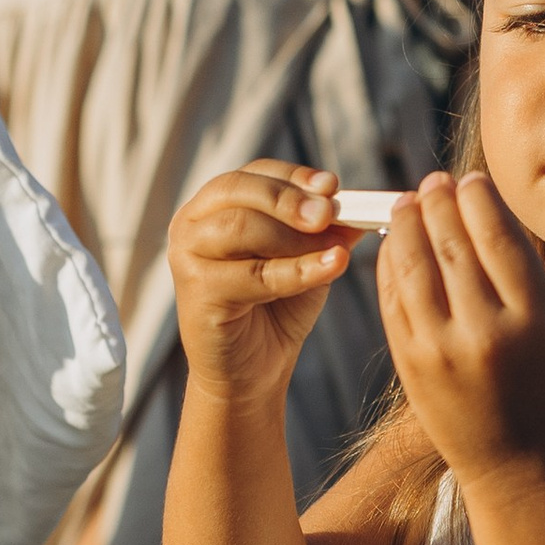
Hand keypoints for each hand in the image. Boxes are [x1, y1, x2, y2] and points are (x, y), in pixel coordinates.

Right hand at [169, 162, 360, 407]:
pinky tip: (331, 268)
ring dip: (295, 237)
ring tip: (335, 250)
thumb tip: (357, 206)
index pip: (256, 173)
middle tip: (329, 213)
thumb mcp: (306, 258)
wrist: (253, 371)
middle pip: (239, 190)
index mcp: (217, 205)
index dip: (295, 176)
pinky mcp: (196, 291)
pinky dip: (297, 271)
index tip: (332, 186)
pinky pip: (253, 274)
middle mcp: (193, 222)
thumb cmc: (276, 309)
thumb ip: (324, 231)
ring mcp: (187, 254)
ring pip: (242, 227)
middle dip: (289, 199)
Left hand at [376, 172, 544, 491]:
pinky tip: (393, 247)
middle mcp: (485, 332)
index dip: (478, 199)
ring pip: (414, 267)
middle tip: (433, 182)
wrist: (522, 468)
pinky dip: (390, 265)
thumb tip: (479, 211)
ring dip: (406, 227)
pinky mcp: (411, 366)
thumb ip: (520, 276)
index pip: (497, 237)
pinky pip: (393, 300)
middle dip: (438, 203)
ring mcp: (441, 351)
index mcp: (533, 319)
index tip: (468, 179)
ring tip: (407, 204)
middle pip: (452, 245)